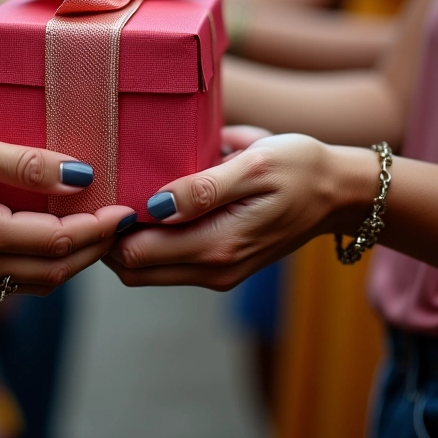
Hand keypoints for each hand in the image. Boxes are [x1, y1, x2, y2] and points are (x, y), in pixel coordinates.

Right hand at [0, 102, 135, 295]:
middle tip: (123, 221)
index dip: (96, 228)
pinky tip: (54, 227)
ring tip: (98, 225)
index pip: (54, 242)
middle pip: (48, 271)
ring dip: (68, 256)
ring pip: (29, 277)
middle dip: (91, 249)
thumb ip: (24, 165)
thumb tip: (81, 175)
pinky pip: (6, 271)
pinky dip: (38, 255)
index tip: (126, 209)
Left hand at [105, 130, 375, 290]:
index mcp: (218, 246)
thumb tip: (154, 205)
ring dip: (126, 242)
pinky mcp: (221, 264)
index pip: (135, 254)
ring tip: (116, 198)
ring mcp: (217, 271)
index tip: (100, 194)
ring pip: (147, 270)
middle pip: (133, 270)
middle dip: (108, 241)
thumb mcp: (255, 165)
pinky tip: (145, 207)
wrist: (339, 193)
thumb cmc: (299, 169)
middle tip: (99, 196)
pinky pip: (168, 262)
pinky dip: (148, 241)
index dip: (109, 230)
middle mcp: (213, 269)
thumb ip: (203, 188)